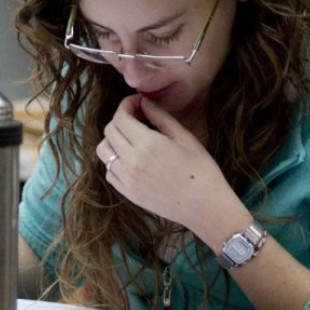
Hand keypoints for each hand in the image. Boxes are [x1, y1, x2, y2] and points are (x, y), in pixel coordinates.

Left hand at [97, 95, 246, 237]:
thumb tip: (144, 102)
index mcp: (147, 144)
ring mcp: (126, 179)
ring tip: (131, 139)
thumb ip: (161, 117)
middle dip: (120, 119)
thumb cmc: (201, 170)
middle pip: (109, 131)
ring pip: (103, 151)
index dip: (126, 105)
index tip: (138, 103)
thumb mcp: (184, 138)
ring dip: (113, 140)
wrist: (205, 207)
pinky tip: (131, 159)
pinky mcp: (127, 193)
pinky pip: (109, 172)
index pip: (121, 117)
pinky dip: (114, 161)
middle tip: (137, 118)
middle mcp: (131, 161)